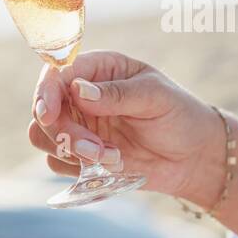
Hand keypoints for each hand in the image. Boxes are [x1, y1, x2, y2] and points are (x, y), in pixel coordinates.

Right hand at [27, 50, 226, 205]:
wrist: (194, 157)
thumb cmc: (180, 116)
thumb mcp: (156, 97)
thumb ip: (117, 93)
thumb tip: (78, 90)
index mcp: (99, 68)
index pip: (57, 72)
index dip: (47, 91)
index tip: (50, 114)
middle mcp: (81, 95)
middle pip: (43, 108)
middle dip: (64, 131)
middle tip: (95, 149)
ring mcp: (79, 125)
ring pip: (43, 136)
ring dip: (70, 151)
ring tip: (111, 158)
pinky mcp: (80, 154)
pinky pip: (57, 162)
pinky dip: (78, 168)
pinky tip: (113, 165)